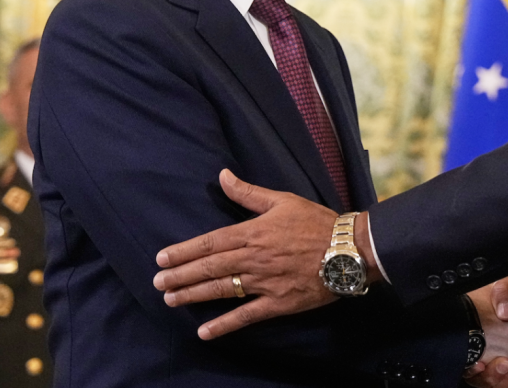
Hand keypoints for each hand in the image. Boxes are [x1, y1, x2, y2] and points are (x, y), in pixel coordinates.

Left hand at [153, 169, 360, 338]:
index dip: (184, 251)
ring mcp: (265, 282)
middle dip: (181, 275)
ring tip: (171, 299)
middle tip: (158, 282)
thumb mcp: (283, 200)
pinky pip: (246, 315)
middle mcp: (254, 258)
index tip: (162, 259)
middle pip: (210, 267)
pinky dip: (224, 324)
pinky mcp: (278, 302)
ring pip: (221, 289)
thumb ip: (249, 193)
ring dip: (194, 295)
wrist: (349, 249)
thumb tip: (223, 175)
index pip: (211, 242)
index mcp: (253, 233)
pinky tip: (204, 332)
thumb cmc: (317, 222)